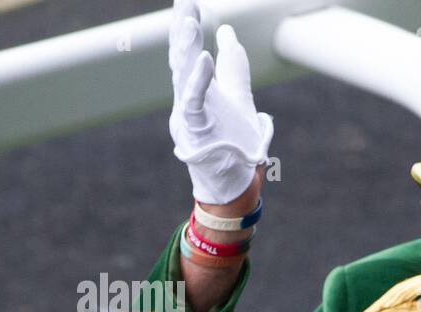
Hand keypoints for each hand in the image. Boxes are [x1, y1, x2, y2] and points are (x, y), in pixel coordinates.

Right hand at [168, 0, 273, 204]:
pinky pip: (194, 103)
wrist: (234, 185)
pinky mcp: (196, 132)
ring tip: (189, 21)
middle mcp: (188, 99)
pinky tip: (203, 58)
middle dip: (183, 29)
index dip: (187, 26)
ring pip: (183, 77)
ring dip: (185, 49)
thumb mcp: (239, 97)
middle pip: (181, 59)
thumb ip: (233, 66)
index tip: (187, 0)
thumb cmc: (234, 143)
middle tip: (184, 1)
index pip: (189, 52)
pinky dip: (198, 81)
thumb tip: (228, 31)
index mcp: (197, 90)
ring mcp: (189, 116)